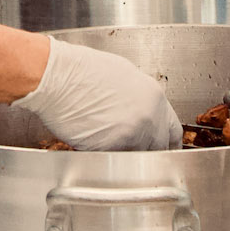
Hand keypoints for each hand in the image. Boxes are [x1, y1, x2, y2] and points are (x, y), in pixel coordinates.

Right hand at [13, 34, 182, 149]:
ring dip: (122, 153)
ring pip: (134, 156)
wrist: (56, 77)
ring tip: (101, 137)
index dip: (167, 142)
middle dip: (144, 150)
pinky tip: (89, 138)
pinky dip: (103, 156)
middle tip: (127, 147)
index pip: (173, 131)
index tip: (162, 148)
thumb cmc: (81, 71)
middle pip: (157, 148)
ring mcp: (132, 134)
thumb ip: (141, 98)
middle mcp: (149, 117)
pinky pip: (113, 160)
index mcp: (155, 97)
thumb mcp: (123, 75)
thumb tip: (143, 111)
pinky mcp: (112, 147)